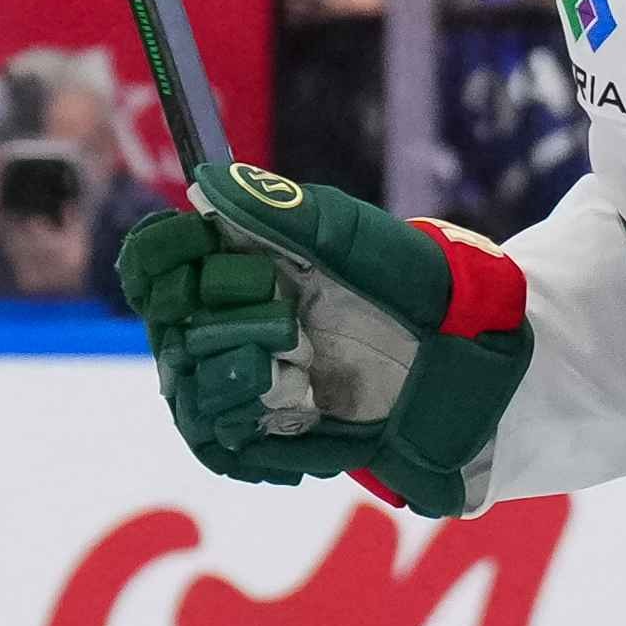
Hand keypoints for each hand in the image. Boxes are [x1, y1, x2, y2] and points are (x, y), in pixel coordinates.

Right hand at [113, 163, 532, 506]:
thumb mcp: (355, 240)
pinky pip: (217, 444)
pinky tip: (295, 412)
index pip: (157, 259)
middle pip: (167, 322)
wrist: (468, 362)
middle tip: (284, 314)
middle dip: (219, 315)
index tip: (196, 245)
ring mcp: (244, 378)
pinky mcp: (264, 434)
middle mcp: (230, 319)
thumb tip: (204, 181)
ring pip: (185, 386)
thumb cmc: (417, 287)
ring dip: (233, 372)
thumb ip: (282, 211)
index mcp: (240, 262)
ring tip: (298, 363)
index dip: (163, 252)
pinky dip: (245, 431)